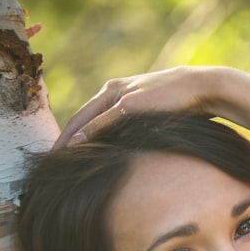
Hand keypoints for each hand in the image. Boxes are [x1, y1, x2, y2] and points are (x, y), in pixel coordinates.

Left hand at [52, 66, 227, 148]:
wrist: (202, 88)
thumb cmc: (182, 103)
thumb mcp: (153, 112)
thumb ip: (136, 122)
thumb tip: (129, 143)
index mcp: (116, 91)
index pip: (85, 116)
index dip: (69, 136)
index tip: (59, 155)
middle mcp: (112, 90)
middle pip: (77, 118)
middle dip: (61, 140)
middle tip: (47, 162)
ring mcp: (119, 96)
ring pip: (85, 120)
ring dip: (68, 141)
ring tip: (57, 161)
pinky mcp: (129, 104)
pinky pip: (102, 123)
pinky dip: (87, 136)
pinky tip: (75, 150)